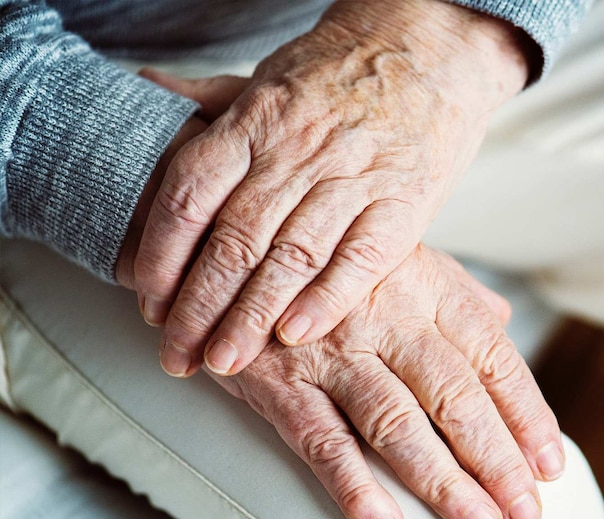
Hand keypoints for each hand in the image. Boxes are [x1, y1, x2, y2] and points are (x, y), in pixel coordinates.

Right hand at [115, 94, 563, 518]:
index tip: (548, 460)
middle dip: (496, 459)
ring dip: (441, 480)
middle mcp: (386, 317)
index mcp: (424, 287)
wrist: (234, 241)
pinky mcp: (278, 380)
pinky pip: (320, 439)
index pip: (491, 356)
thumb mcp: (399, 256)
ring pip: (396, 422)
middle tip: (524, 511)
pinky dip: (353, 487)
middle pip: (454, 396)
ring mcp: (331, 350)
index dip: (526, 412)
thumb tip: (504, 320)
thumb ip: (454, 292)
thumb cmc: (330, 259)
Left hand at [132, 0, 535, 378]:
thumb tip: (150, 88)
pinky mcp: (403, 202)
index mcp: (256, 121)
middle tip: (179, 355)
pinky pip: (360, 259)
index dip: (162, 257)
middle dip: (199, 308)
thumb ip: (212, 99)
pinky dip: (325, 299)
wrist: (430, 50)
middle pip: (234, 241)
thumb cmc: (345, 72)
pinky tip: (296, 334)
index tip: (151, 304)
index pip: (190, 197)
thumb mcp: (270, 75)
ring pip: (290, 258)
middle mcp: (298, 151)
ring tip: (225, 360)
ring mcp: (353, 177)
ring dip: (252, 317)